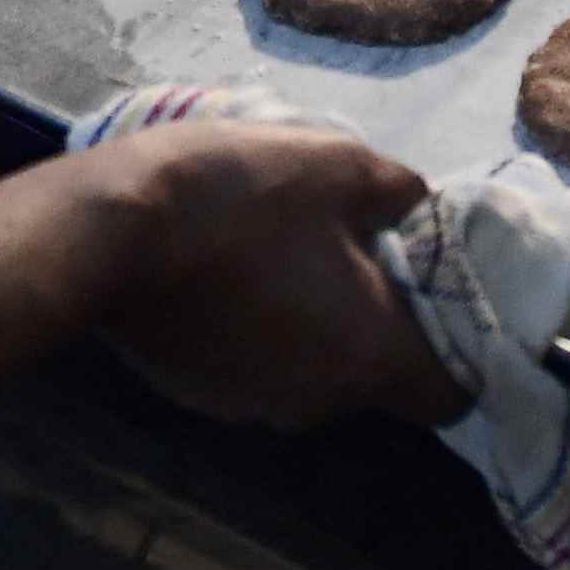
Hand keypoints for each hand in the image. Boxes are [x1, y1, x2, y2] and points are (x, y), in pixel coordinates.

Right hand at [92, 123, 464, 429]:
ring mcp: (253, 406)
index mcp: (370, 358)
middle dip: (379, 319)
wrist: (105, 235)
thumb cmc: (239, 199)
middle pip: (378, 377)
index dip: (465, 352)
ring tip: (288, 249)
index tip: (447, 299)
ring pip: (315, 370)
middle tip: (361, 248)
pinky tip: (234, 270)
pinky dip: (260, 329)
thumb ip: (399, 191)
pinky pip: (257, 366)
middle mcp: (320, 403)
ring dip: (315, 322)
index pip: (453, 395)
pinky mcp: (200, 394)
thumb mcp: (337, 164)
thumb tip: (418, 204)